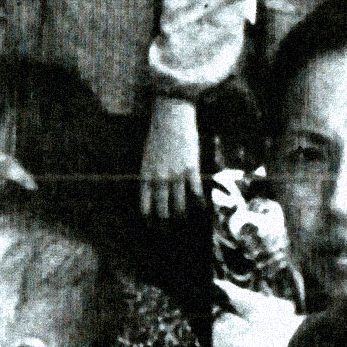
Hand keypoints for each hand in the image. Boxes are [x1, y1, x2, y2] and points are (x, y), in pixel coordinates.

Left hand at [140, 96, 201, 220]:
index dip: (149, 220)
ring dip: (181, 216)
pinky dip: (198, 203)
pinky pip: (196, 193)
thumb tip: (153, 191)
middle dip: (165, 224)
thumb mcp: (147, 156)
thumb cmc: (158, 134)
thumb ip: (150, 175)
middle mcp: (160, 179)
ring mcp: (176, 175)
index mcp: (146, 175)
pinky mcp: (191, 169)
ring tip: (183, 220)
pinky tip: (201, 207)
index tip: (151, 227)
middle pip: (163, 210)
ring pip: (179, 206)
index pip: (145, 206)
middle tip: (168, 231)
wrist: (171, 115)